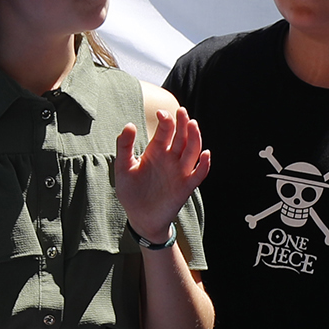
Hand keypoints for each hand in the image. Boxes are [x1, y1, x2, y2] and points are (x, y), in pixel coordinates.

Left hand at [114, 110, 209, 244]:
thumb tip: (129, 124)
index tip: (161, 113)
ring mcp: (180, 171)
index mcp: (156, 151)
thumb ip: (124, 147)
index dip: (166, 121)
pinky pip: (199, 173)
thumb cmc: (131, 192)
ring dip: (195, 138)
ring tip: (193, 124)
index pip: (166, 131)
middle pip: (182, 136)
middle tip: (181, 111)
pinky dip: (205, 164)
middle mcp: (171, 158)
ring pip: (193, 150)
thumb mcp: (123, 167)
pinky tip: (205, 154)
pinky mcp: (186, 186)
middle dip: (183, 123)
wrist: (140, 217)